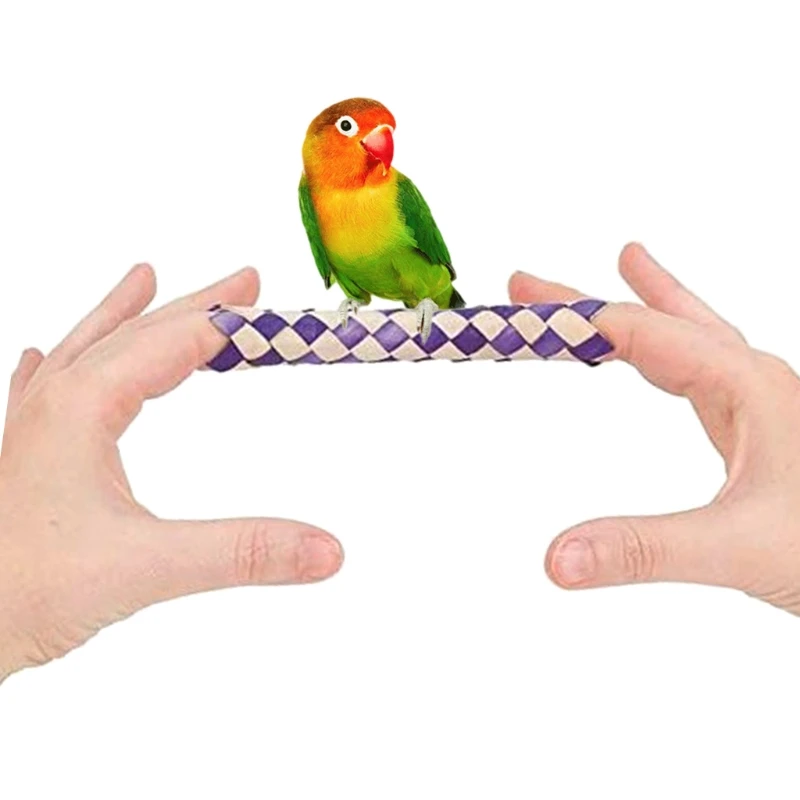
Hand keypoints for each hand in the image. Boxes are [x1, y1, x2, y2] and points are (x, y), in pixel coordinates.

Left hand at [0, 265, 342, 681]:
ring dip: (127, 314)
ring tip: (142, 278)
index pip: (176, 340)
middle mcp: (57, 402)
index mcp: (85, 404)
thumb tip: (329, 549)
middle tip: (245, 280)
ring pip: (88, 348)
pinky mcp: (24, 458)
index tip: (275, 307)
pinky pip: (45, 387)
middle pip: (138, 331)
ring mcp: (34, 427)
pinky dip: (63, 360)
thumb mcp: (148, 567)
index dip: (231, 321)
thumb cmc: (25, 591)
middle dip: (196, 305)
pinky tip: (42, 356)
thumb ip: (244, 552)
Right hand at [510, 243, 799, 613]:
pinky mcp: (756, 431)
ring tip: (623, 266)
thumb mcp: (735, 548)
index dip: (569, 320)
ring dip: (639, 309)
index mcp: (744, 382)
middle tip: (525, 283)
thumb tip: (554, 558)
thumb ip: (642, 550)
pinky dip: (665, 353)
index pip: (636, 331)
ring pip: (686, 336)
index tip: (512, 315)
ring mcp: (757, 402)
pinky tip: (662, 365)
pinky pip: (699, 372)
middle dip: (587, 301)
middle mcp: (751, 379)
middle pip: (654, 320)